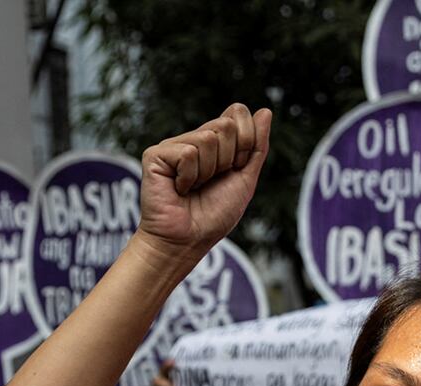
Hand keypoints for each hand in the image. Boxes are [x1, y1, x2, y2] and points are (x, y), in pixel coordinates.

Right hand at [137, 104, 270, 260]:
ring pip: (207, 139)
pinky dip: (189, 177)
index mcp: (215, 141)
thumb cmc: (213, 216)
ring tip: (193, 188)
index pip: (238, 113)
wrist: (187, 240)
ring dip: (208, 172)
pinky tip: (178, 189)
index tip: (235, 169)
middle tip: (211, 182)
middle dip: (228, 160)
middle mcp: (194, 138)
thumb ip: (256, 146)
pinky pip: (188, 153)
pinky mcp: (156, 154)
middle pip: (226, 125)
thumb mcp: (245, 179)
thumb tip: (265, 110)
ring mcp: (174, 145)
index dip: (246, 141)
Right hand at [151, 361, 177, 385]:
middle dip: (165, 369)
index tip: (174, 362)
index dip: (170, 362)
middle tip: (174, 376)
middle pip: (162, 371)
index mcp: (178, 378)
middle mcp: (168, 382)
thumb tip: (209, 377)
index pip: (171, 366)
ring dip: (164, 384)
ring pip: (156, 380)